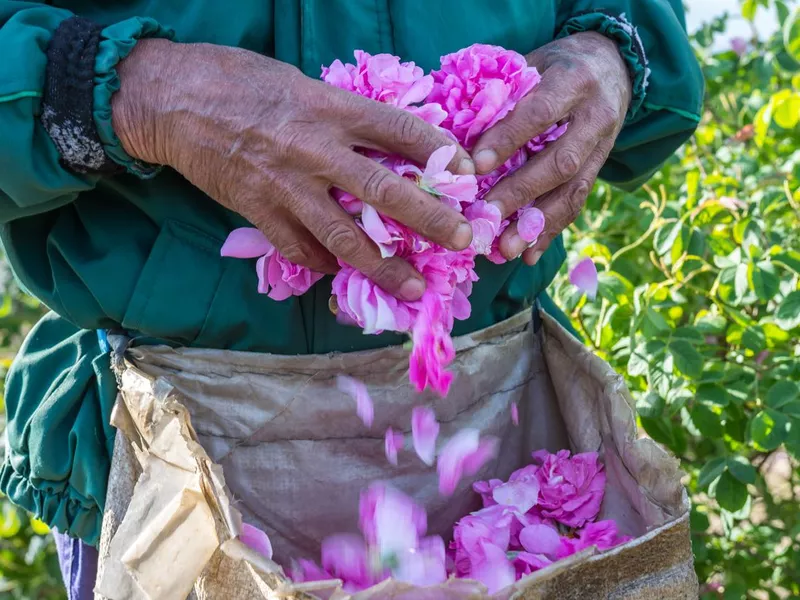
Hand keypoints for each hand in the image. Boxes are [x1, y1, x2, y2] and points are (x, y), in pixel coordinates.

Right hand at [113, 40, 475, 301]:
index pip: (399, 130)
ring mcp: (285, 186)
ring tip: (414, 287)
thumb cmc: (238, 80)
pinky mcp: (258, 211)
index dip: (439, 153)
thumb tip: (386, 144)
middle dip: (429, 218)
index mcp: (329, 107)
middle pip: (383, 190)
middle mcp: (314, 149)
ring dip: (384, 265)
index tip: (468, 172)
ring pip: (344, 235)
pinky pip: (299, 249)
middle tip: (462, 239)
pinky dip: (323, 262)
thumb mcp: (301, 83)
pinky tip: (339, 270)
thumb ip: (342, 115)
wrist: (171, 99)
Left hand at [471, 32, 631, 264]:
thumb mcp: (533, 62)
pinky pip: (577, 205)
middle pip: (560, 161)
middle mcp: (594, 117)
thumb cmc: (556, 66)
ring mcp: (602, 147)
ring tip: (506, 248)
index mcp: (573, 81)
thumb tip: (456, 132)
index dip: (509, 139)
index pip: (540, 113)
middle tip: (486, 216)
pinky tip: (528, 254)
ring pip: (572, 191)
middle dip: (521, 192)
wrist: (612, 66)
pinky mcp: (599, 170)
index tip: (476, 166)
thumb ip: (504, 94)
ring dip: (538, 225)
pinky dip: (551, 232)